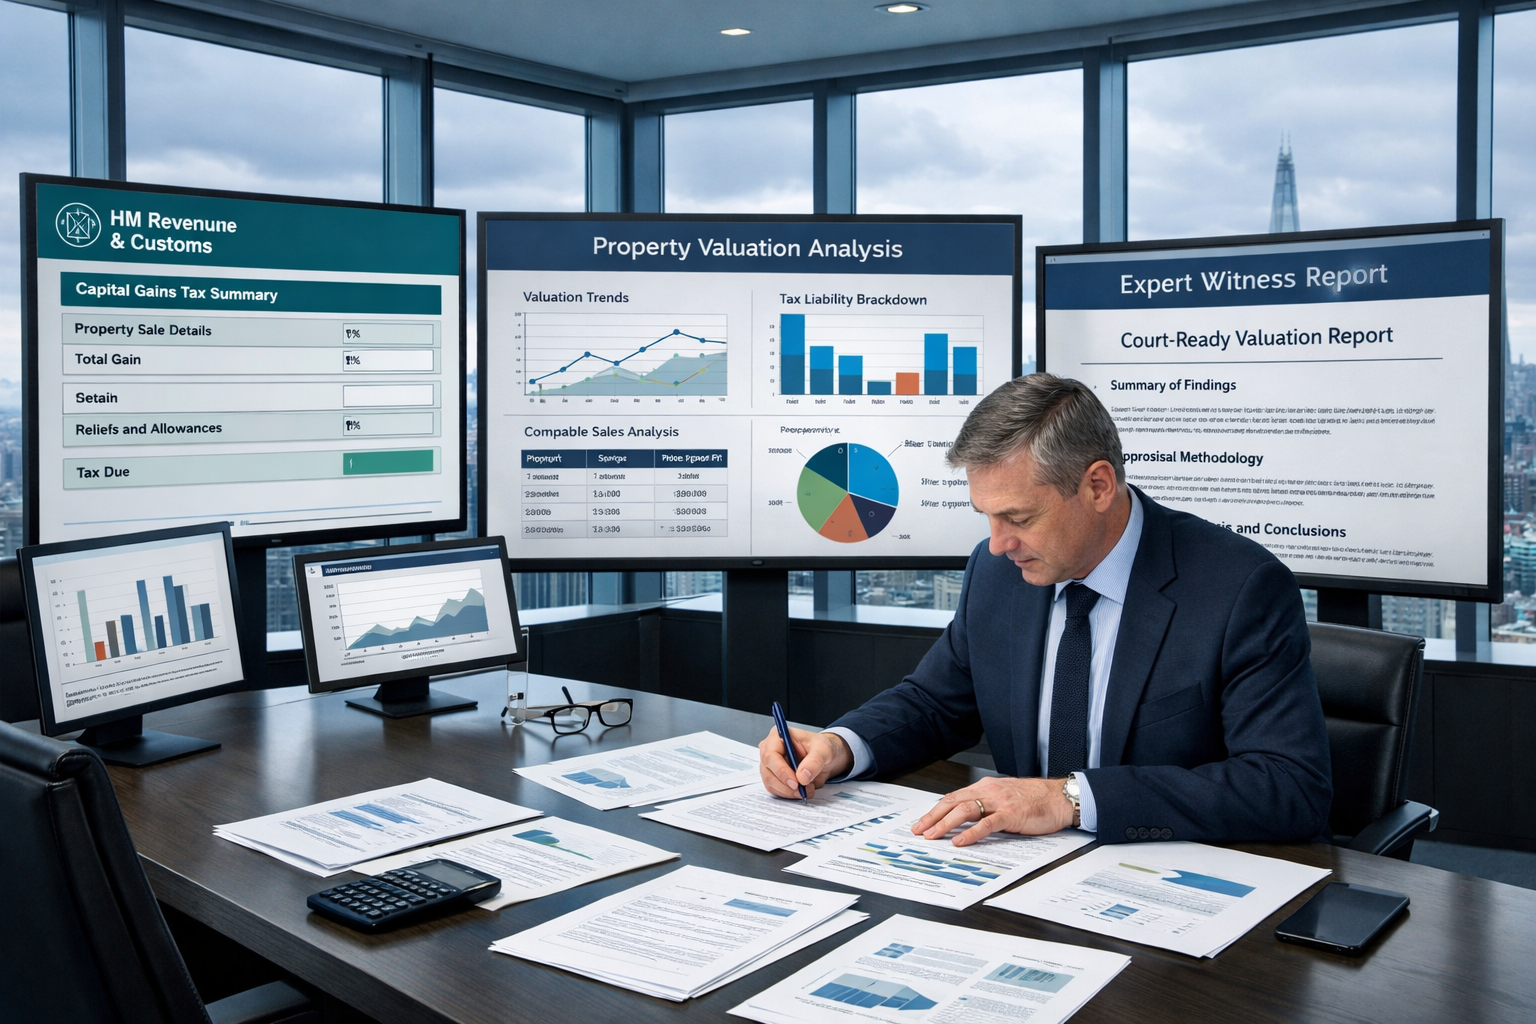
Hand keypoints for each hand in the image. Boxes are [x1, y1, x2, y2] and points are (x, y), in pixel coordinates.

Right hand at [758, 727, 851, 799]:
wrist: (824, 759)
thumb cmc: (821, 749)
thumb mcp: (824, 750)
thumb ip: (815, 761)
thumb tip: (802, 776)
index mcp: (778, 737)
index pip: (770, 755)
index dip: (781, 771)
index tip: (795, 783)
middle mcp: (769, 750)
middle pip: (768, 772)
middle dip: (786, 785)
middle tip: (803, 790)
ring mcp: (770, 765)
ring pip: (771, 784)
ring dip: (789, 792)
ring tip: (806, 789)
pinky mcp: (773, 777)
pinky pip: (775, 790)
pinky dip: (788, 794)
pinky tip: (801, 790)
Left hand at [912, 777, 1074, 846]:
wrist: (1058, 797)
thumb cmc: (1034, 799)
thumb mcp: (1004, 797)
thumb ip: (985, 804)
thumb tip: (964, 815)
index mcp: (985, 787)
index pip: (953, 797)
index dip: (935, 810)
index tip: (922, 822)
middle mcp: (989, 792)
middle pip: (953, 802)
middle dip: (933, 817)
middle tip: (919, 830)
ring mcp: (999, 802)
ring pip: (965, 810)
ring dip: (945, 824)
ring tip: (933, 835)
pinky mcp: (1011, 815)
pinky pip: (987, 824)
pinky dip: (971, 833)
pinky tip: (960, 840)